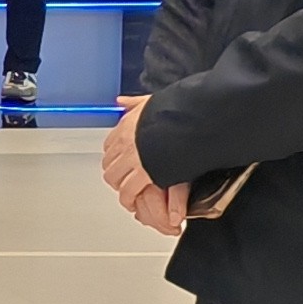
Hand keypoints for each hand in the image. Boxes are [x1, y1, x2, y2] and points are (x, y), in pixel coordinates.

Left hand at [100, 98, 187, 234]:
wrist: (193, 122)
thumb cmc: (178, 112)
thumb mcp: (152, 102)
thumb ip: (135, 104)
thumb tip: (121, 102)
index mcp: (127, 125)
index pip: (109, 145)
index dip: (114, 155)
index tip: (119, 160)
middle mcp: (126, 142)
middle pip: (109, 164)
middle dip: (115, 173)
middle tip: (122, 180)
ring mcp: (133, 159)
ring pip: (115, 178)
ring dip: (120, 186)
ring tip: (127, 193)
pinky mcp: (144, 173)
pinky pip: (128, 190)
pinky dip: (129, 198)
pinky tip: (133, 202)